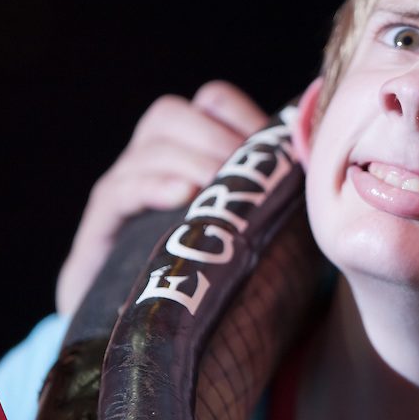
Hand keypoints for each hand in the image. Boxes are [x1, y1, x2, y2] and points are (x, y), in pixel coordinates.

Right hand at [55, 80, 266, 314]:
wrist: (149, 318)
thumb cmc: (215, 267)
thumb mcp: (246, 222)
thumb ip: (273, 194)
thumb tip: (316, 171)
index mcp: (191, 147)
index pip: (212, 101)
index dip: (243, 115)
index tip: (272, 148)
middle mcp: (152, 157)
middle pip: (172, 114)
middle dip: (215, 138)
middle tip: (246, 176)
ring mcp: (123, 186)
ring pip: (150, 147)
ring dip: (193, 162)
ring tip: (219, 190)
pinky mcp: (102, 223)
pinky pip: (120, 190)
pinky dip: (152, 186)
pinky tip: (182, 196)